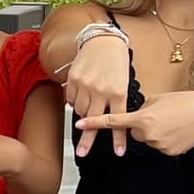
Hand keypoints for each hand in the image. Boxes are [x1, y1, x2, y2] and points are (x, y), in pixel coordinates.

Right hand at [66, 30, 132, 157]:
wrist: (103, 40)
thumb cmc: (116, 61)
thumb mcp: (123, 82)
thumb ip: (115, 100)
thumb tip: (107, 119)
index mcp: (118, 92)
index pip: (118, 121)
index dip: (118, 139)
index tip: (119, 153)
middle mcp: (101, 91)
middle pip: (93, 121)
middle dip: (88, 139)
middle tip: (82, 153)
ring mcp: (86, 85)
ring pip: (80, 110)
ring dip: (83, 113)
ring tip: (88, 104)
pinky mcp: (74, 79)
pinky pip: (71, 99)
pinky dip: (74, 100)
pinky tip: (81, 94)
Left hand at [76, 90, 193, 158]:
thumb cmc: (181, 102)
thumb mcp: (155, 100)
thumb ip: (139, 109)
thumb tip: (131, 117)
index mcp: (142, 118)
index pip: (113, 121)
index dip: (94, 123)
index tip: (79, 125)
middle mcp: (147, 133)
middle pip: (133, 132)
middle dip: (140, 125)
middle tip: (159, 116)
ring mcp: (158, 145)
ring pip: (146, 139)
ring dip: (153, 132)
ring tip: (170, 122)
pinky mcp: (168, 152)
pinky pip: (158, 146)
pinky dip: (163, 140)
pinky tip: (176, 132)